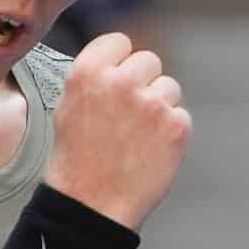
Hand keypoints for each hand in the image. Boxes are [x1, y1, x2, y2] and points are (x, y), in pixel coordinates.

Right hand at [44, 32, 190, 227]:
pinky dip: (171, 133)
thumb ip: (95, 78)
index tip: (118, 80)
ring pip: (169, 87)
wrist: (92, 206)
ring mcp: (152, 103)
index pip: (119, 41)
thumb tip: (120, 61)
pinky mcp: (176, 126)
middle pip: (149, 60)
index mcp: (88, 72)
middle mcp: (121, 82)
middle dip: (143, 83)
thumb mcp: (68, 108)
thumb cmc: (77, 161)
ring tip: (138, 137)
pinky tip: (150, 152)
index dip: (120, 61)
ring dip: (159, 107)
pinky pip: (181, 116)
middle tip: (129, 116)